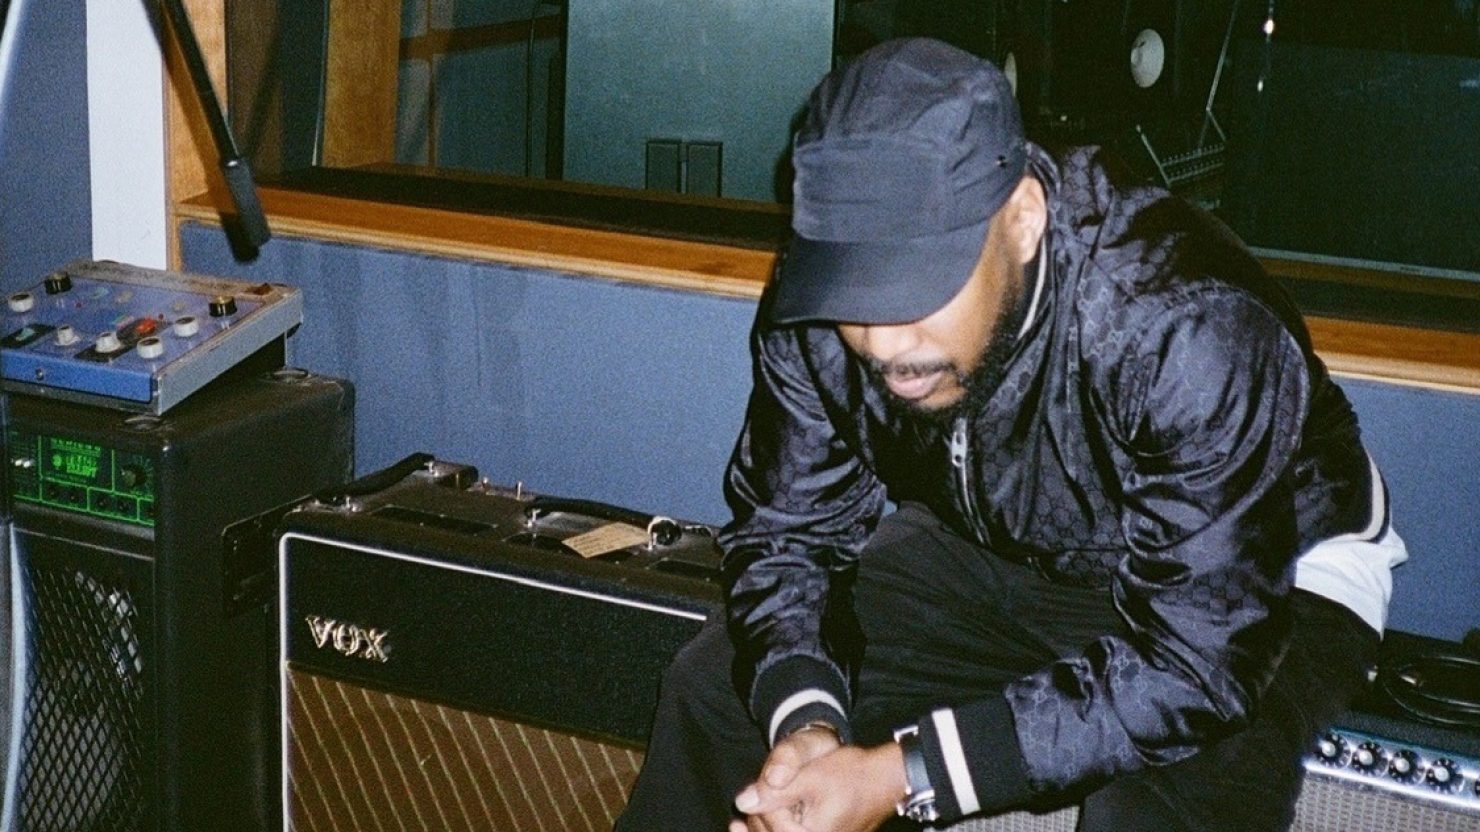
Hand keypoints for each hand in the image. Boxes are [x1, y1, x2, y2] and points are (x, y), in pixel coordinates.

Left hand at [729, 730, 904, 831]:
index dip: (762, 804)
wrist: (884, 781)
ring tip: (738, 825)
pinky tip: (746, 829)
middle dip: (758, 822)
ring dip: (761, 830)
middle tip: (748, 809)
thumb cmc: (851, 776)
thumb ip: (775, 791)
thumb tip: (743, 802)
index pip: (771, 825)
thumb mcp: (810, 776)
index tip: (763, 786)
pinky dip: (772, 831)